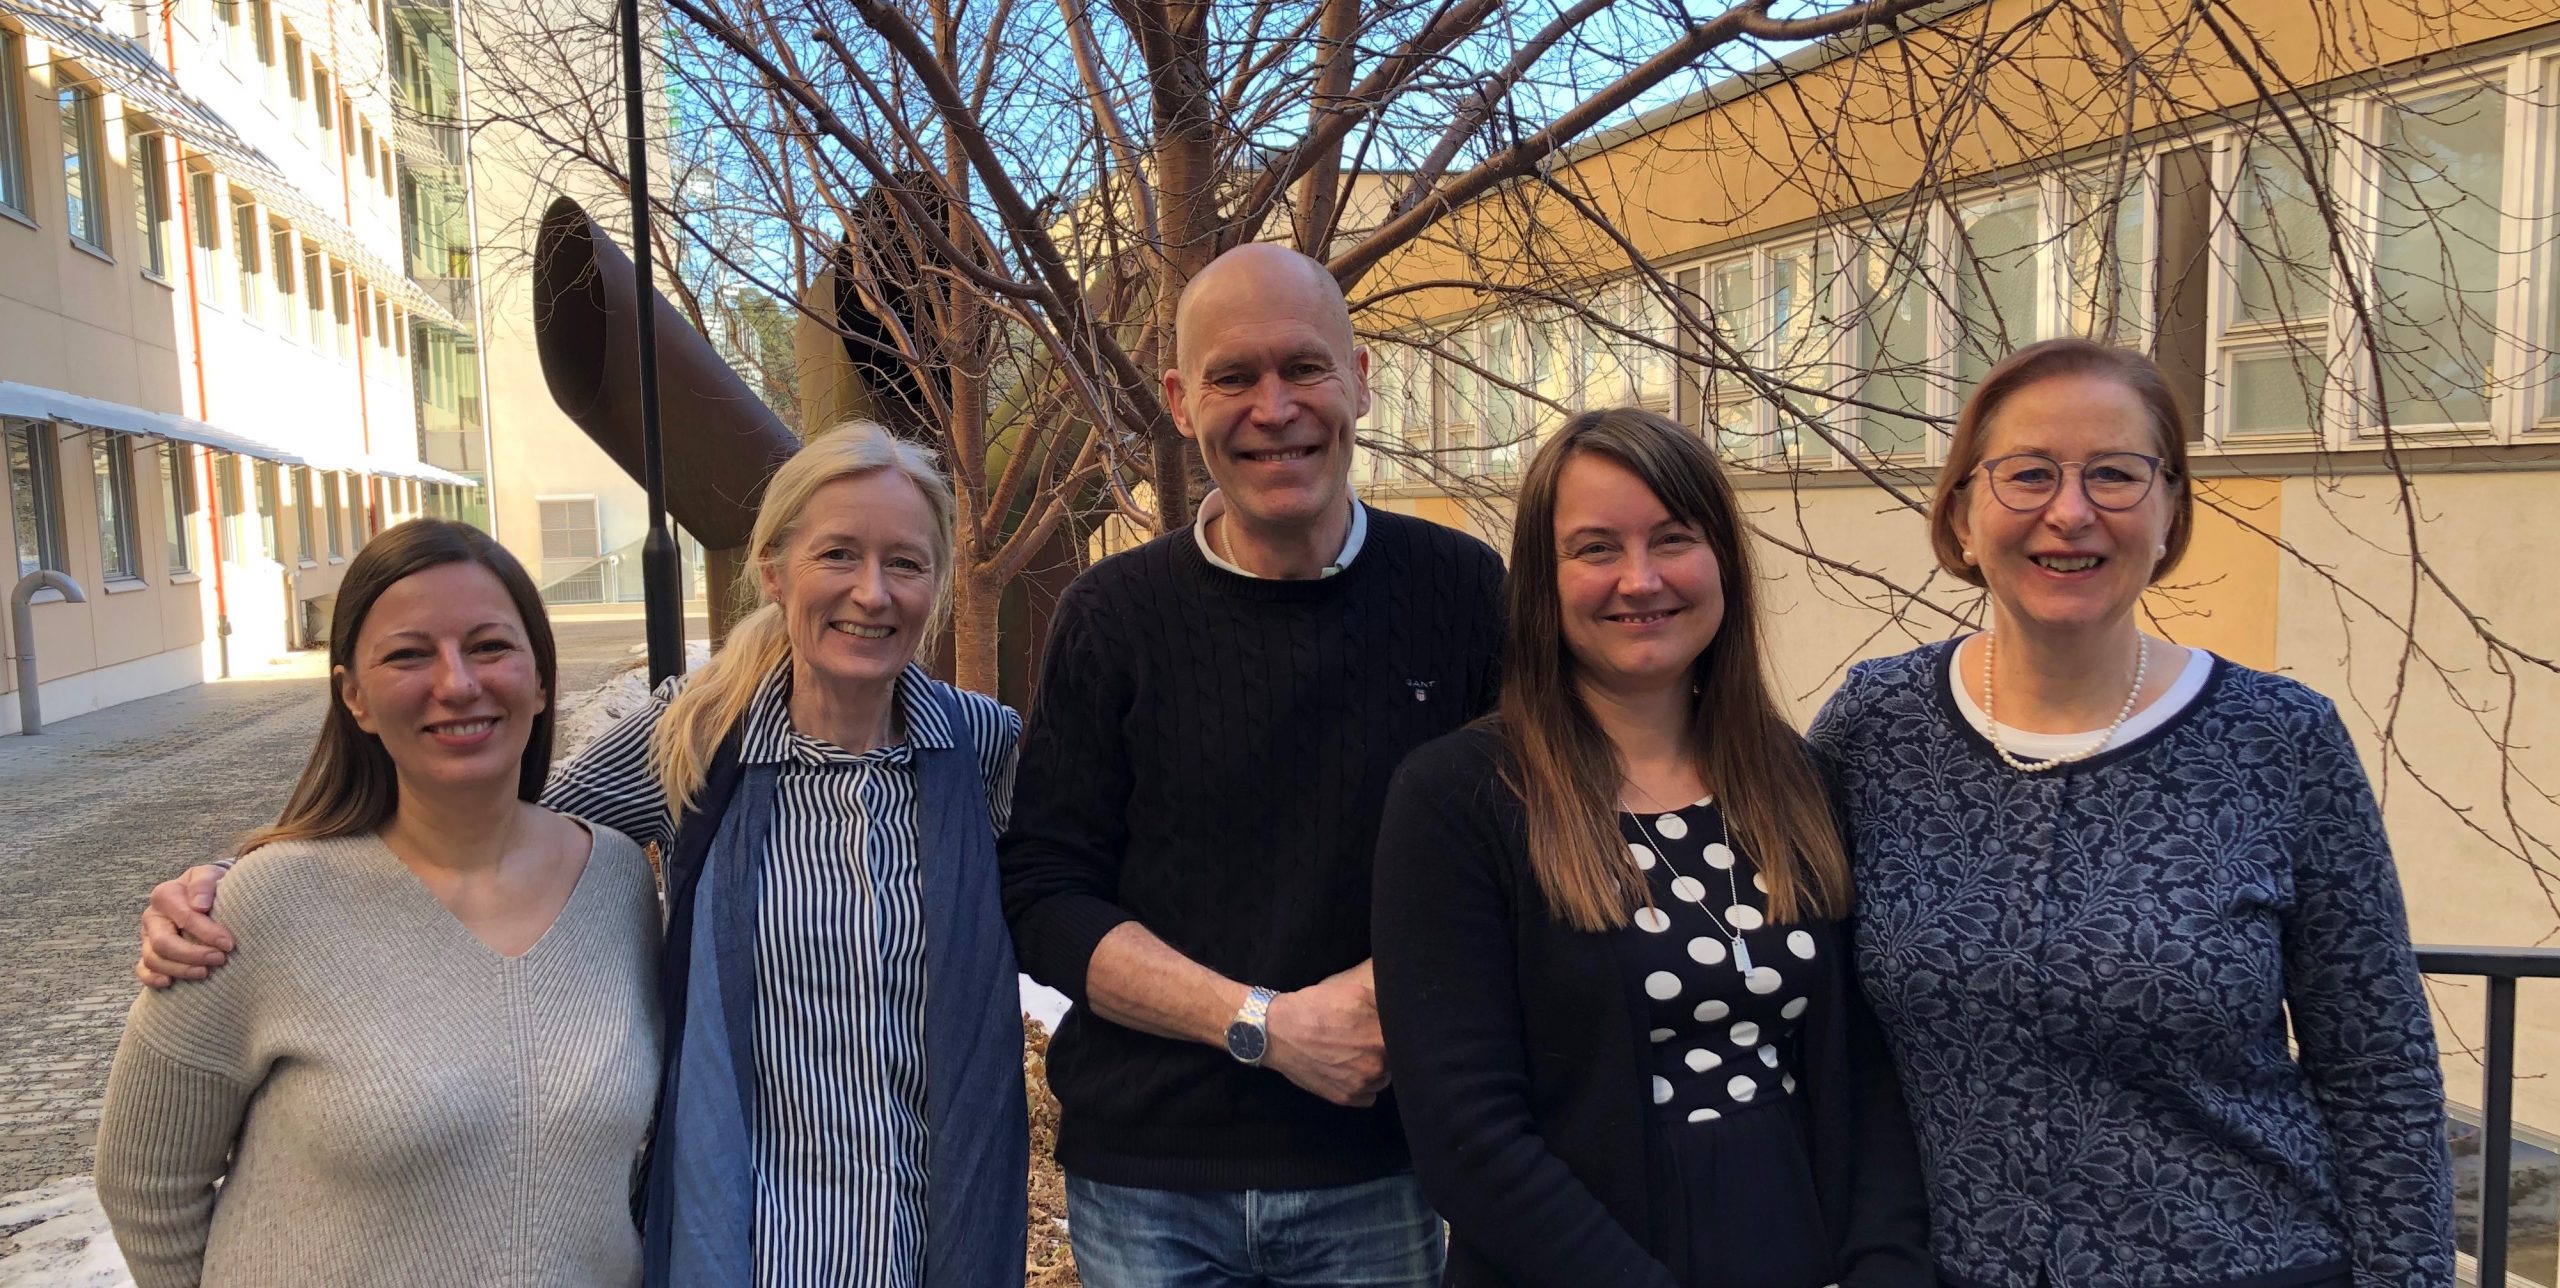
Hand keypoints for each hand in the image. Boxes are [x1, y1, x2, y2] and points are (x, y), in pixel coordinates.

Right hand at [136, 864, 235, 987]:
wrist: (211, 895)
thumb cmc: (213, 886)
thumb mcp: (212, 875)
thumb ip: (205, 883)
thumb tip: (199, 905)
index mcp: (166, 895)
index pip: (183, 917)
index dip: (207, 932)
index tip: (229, 943)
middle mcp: (153, 917)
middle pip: (164, 943)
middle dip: (193, 954)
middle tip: (220, 959)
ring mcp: (148, 937)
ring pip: (153, 960)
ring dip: (180, 969)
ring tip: (205, 972)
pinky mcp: (149, 953)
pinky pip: (142, 970)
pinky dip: (152, 979)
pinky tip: (170, 983)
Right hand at [1259, 960, 1388, 1108]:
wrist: (1278, 1032)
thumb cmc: (1316, 1008)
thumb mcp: (1355, 993)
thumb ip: (1383, 1007)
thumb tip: (1400, 1013)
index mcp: (1382, 1039)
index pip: (1406, 1040)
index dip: (1397, 1034)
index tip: (1383, 1030)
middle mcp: (1377, 1067)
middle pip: (1395, 1061)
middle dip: (1384, 1050)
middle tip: (1367, 1039)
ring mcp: (1360, 1085)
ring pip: (1382, 1079)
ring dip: (1375, 1069)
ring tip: (1356, 1054)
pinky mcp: (1345, 1098)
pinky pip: (1368, 1096)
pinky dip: (1362, 1085)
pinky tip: (1349, 1069)